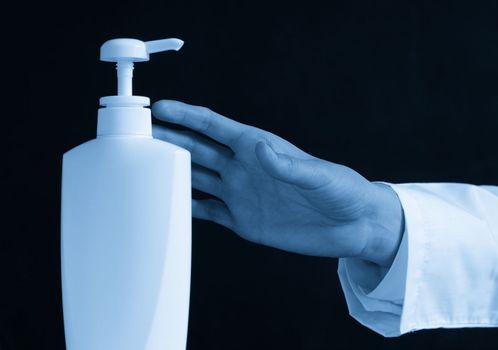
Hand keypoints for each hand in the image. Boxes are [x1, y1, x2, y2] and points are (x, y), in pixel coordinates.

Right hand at [152, 100, 403, 265]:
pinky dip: (187, 207)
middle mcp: (244, 168)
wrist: (352, 226)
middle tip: (139, 134)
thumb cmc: (342, 191)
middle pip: (198, 149)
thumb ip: (287, 164)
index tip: (161, 108)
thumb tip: (258, 148)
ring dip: (172, 171)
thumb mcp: (318, 175)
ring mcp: (241, 194)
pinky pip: (208, 211)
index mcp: (259, 148)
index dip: (188, 116)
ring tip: (144, 167)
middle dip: (169, 139)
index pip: (215, 127)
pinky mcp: (244, 220)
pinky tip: (170, 204)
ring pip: (197, 178)